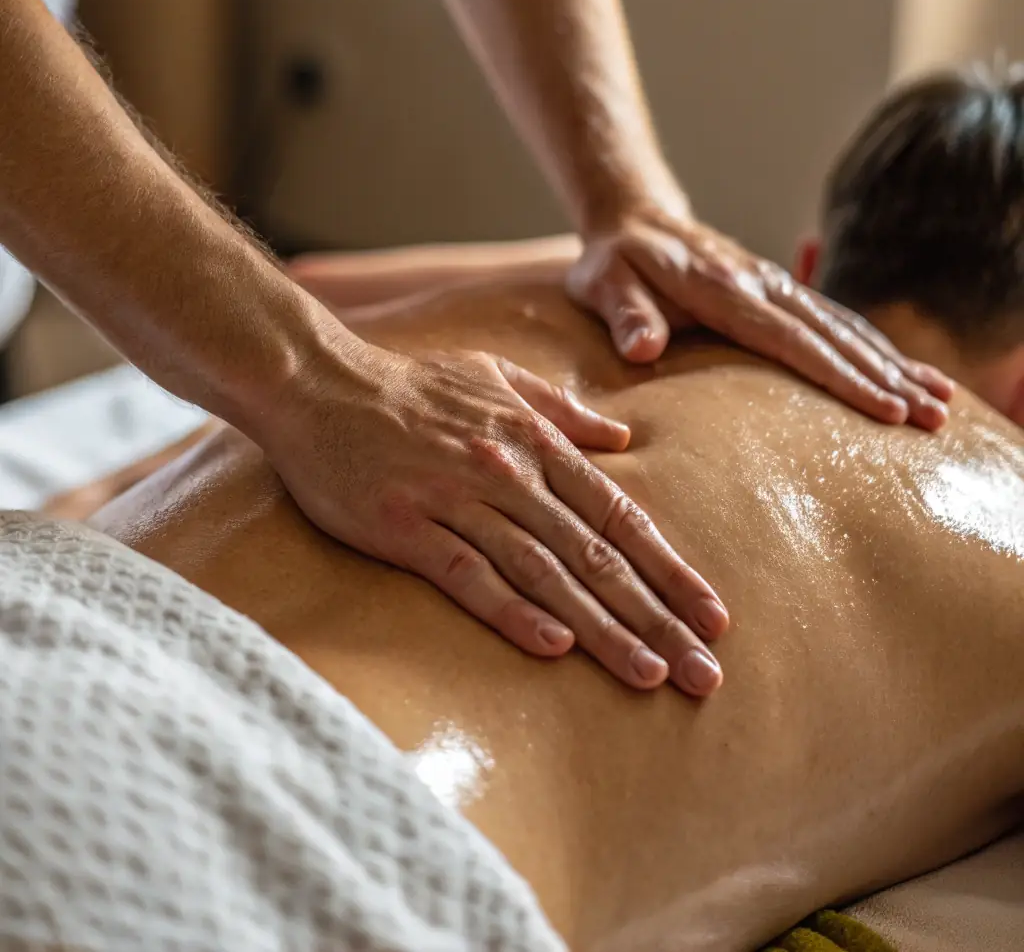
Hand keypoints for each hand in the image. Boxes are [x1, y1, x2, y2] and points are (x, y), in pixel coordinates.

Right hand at [263, 340, 727, 695]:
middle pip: (596, 554)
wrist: (318, 382)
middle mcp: (507, 472)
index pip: (619, 513)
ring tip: (648, 675)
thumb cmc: (411, 383)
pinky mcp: (406, 526)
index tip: (713, 614)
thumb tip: (622, 436)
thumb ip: (562, 409)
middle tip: (703, 671)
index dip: (669, 567)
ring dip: (601, 627)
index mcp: (535, 441)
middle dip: (657, 616)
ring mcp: (456, 499)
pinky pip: (467, 574)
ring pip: (544, 572)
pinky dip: (512, 611)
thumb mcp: (498, 376)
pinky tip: (553, 648)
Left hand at [568, 211, 953, 429]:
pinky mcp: (780, 290)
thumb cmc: (615, 262)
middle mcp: (761, 284)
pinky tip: (906, 372)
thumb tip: (643, 349)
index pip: (792, 339)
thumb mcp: (604, 284)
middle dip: (888, 378)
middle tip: (934, 419)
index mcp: (723, 290)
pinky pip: (836, 320)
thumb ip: (626, 315)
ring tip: (941, 401)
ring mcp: (775, 284)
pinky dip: (875, 347)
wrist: (633, 218)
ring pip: (845, 326)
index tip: (884, 408)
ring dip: (894, 364)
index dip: (841, 376)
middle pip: (834, 336)